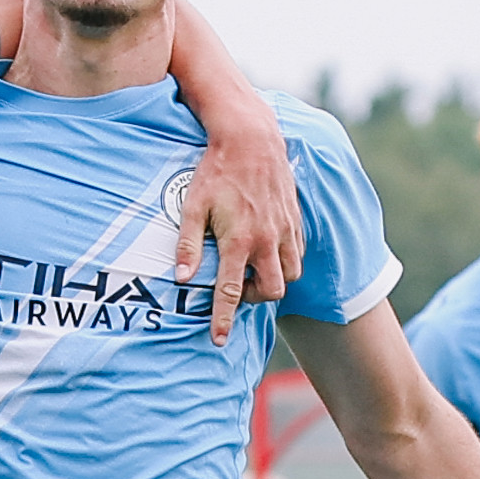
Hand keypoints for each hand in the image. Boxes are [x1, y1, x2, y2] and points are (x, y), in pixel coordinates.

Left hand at [175, 135, 301, 342]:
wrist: (251, 139)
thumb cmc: (216, 171)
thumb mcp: (192, 206)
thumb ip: (188, 245)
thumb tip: (181, 279)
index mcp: (239, 240)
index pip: (232, 292)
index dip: (224, 319)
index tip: (219, 339)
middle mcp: (267, 239)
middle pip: (272, 290)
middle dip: (254, 298)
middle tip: (236, 286)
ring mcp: (285, 230)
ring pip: (291, 274)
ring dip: (272, 279)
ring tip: (251, 268)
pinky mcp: (295, 220)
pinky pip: (297, 253)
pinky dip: (285, 261)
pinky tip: (266, 250)